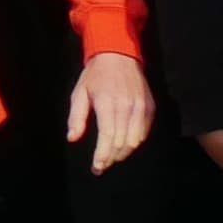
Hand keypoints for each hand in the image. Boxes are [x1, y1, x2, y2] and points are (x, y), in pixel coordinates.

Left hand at [66, 51, 154, 172]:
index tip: (96, 167)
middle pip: (121, 143)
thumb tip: (72, 138)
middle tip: (101, 165)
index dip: (102, 155)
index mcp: (107, 103)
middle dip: (111, 158)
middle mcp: (127, 106)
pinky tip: (124, 145)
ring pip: (135, 141)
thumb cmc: (95, 75)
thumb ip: (76, 117)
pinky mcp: (149, 107)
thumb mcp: (79, 93)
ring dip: (123, 153)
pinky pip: (144, 132)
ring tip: (111, 157)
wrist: (119, 56)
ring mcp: (141, 107)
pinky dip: (134, 142)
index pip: (107, 137)